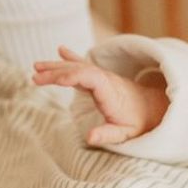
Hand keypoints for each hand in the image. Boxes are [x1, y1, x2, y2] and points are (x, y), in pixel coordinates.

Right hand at [32, 46, 168, 146]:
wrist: (152, 109)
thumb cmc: (137, 123)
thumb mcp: (124, 134)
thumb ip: (106, 135)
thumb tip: (89, 137)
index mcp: (110, 92)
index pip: (89, 77)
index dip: (72, 76)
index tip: (55, 79)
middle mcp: (105, 80)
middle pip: (78, 70)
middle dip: (56, 72)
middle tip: (34, 78)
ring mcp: (102, 77)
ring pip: (77, 67)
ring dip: (57, 66)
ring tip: (36, 67)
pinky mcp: (100, 78)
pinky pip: (83, 66)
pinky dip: (71, 58)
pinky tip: (60, 50)